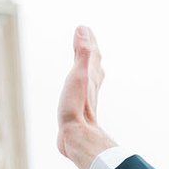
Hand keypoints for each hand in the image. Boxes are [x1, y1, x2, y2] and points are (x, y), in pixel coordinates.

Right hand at [56, 25, 117, 168]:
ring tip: (86, 65)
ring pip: (88, 81)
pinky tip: (75, 95)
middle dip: (89, 53)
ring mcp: (84, 102)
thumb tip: (84, 29)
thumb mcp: (80, 75)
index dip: (88, 42)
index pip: (92, 55)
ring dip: (86, 70)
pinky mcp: (77, 114)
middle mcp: (90, 89)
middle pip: (93, 66)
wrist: (78, 139)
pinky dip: (78, 89)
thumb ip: (83, 53)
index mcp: (91, 78)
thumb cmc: (77, 107)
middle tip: (87, 41)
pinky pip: (78, 96)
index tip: (84, 29)